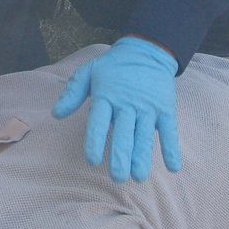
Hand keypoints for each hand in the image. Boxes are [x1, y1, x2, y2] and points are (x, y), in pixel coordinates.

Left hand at [52, 37, 180, 181]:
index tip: (92, 160)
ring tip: (138, 176)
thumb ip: (72, 93)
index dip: (95, 141)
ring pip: (144, 136)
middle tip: (116, 177)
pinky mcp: (165, 109)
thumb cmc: (114, 67)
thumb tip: (55, 114)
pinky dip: (172, 149)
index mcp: (106, 96)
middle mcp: (127, 104)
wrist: (146, 51)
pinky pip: (169, 131)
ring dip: (142, 157)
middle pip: (123, 133)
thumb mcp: (89, 72)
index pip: (98, 121)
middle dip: (120, 156)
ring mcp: (148, 107)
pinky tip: (173, 167)